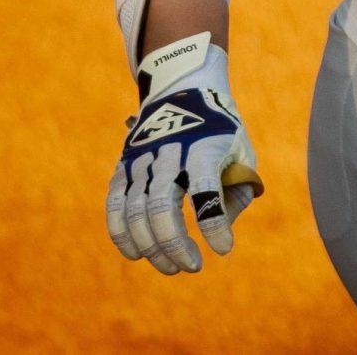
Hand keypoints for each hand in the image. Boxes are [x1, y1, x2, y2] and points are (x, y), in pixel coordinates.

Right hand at [106, 31, 263, 274]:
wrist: (182, 90)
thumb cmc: (220, 129)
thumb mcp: (242, 151)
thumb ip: (238, 191)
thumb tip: (221, 226)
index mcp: (203, 147)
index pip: (206, 192)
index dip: (213, 224)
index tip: (223, 249)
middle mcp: (169, 153)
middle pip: (162, 206)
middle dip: (175, 245)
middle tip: (192, 266)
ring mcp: (142, 158)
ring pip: (136, 210)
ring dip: (152, 247)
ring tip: (172, 267)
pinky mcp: (124, 165)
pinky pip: (114, 204)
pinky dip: (121, 233)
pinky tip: (136, 254)